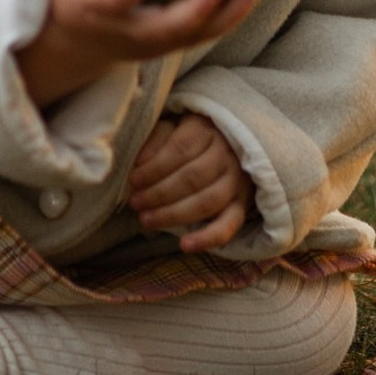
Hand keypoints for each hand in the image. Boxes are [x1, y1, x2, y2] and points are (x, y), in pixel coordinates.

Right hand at [17, 0, 259, 108]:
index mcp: (98, 4)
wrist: (79, 35)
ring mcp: (151, 44)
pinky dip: (230, 17)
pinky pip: (204, 35)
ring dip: (225, 18)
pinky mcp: (170, 48)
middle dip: (195, 10)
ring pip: (192, 37)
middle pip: (164, 30)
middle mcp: (126, 30)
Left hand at [127, 112, 252, 253]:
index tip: (133, 180)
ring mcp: (237, 181)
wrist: (228, 148)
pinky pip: (228, 225)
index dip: (154, 168)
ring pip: (207, 201)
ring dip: (174, 214)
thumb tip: (141, 162)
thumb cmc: (190, 139)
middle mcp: (226, 154)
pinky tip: (185, 246)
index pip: (180, 149)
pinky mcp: (242, 205)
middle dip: (159, 193)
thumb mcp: (172, 128)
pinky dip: (208, 238)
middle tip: (135, 203)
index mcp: (207, 130)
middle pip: (192, 177)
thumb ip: (156, 139)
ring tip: (147, 220)